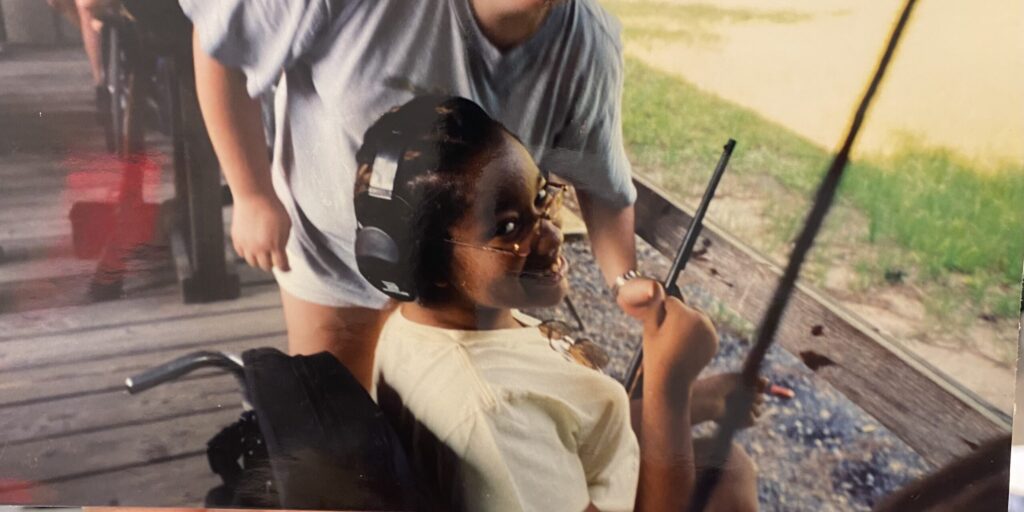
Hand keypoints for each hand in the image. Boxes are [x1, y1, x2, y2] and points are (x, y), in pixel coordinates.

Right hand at [231, 192, 290, 271]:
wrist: (254, 195)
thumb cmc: (273, 208)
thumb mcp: (286, 225)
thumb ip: (283, 241)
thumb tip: (281, 251)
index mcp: (274, 245)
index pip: (281, 265)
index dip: (285, 267)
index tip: (287, 267)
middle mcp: (259, 248)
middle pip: (266, 266)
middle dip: (272, 263)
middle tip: (274, 259)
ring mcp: (246, 245)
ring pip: (252, 262)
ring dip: (259, 260)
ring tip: (263, 254)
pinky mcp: (236, 239)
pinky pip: (242, 253)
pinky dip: (247, 253)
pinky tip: (252, 247)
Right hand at [618, 278, 717, 398]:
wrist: (671, 383)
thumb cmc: (656, 354)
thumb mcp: (649, 328)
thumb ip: (655, 304)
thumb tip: (657, 285)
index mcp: (683, 313)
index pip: (671, 301)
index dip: (661, 315)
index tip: (659, 332)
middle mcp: (701, 318)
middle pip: (685, 309)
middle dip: (676, 318)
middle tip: (668, 340)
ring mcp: (710, 330)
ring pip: (694, 318)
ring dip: (687, 326)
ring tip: (677, 345)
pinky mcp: (714, 340)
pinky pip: (702, 330)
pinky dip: (696, 336)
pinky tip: (686, 349)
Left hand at [692, 373, 767, 427]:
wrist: (707, 399)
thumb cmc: (719, 386)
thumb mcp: (738, 378)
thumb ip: (754, 380)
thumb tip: (768, 381)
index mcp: (742, 389)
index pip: (759, 389)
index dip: (759, 386)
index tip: (759, 383)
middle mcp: (742, 401)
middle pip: (761, 400)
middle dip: (755, 396)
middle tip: (745, 393)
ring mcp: (742, 413)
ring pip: (758, 411)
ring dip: (751, 406)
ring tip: (737, 402)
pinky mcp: (740, 423)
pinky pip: (752, 421)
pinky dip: (746, 417)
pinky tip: (735, 412)